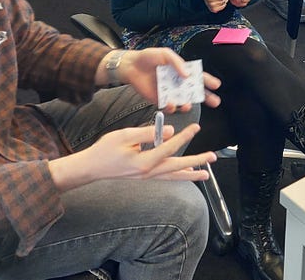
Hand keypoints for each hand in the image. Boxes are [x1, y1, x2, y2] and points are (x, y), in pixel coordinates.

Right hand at [49, 123, 217, 190]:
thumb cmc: (105, 149)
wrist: (91, 168)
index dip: (184, 136)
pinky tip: (186, 172)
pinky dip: (178, 175)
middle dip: (196, 161)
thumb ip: (147, 133)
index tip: (195, 127)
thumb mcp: (124, 136)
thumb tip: (170, 131)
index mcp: (144, 162)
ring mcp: (147, 177)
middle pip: (177, 166)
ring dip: (191, 174)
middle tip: (212, 158)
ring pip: (174, 176)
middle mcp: (148, 172)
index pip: (169, 147)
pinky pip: (166, 177)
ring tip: (206, 173)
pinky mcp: (145, 176)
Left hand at [104, 48, 221, 111]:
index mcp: (181, 71)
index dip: (208, 80)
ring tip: (187, 104)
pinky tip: (170, 103)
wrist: (131, 66)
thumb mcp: (165, 54)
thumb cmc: (148, 57)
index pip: (198, 76)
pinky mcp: (160, 100)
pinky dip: (172, 107)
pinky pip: (169, 106)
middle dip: (207, 97)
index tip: (217, 85)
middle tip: (215, 102)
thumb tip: (188, 75)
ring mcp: (170, 92)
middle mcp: (178, 83)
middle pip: (196, 91)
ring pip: (183, 101)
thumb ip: (177, 63)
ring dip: (188, 104)